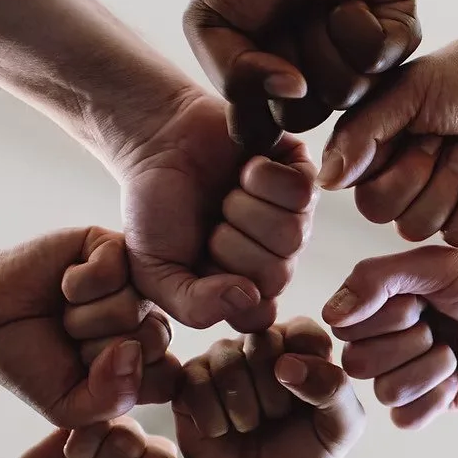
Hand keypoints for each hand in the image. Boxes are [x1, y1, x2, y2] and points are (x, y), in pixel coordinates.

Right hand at [0, 228, 176, 426]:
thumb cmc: (30, 363)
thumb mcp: (68, 406)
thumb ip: (110, 399)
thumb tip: (135, 352)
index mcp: (146, 358)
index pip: (167, 378)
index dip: (120, 383)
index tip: (85, 375)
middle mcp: (146, 318)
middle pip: (154, 340)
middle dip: (98, 348)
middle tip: (70, 339)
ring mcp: (133, 281)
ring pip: (131, 307)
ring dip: (82, 317)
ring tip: (64, 312)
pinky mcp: (111, 247)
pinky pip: (112, 269)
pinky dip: (77, 284)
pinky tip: (63, 284)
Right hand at [113, 88, 316, 332]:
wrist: (160, 142)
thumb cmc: (157, 208)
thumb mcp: (154, 271)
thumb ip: (193, 305)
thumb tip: (248, 296)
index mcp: (245, 287)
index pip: (258, 314)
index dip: (225, 289)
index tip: (200, 262)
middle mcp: (277, 259)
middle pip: (277, 276)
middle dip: (230, 245)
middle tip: (211, 222)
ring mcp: (295, 219)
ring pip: (291, 234)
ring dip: (244, 209)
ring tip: (225, 195)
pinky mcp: (303, 178)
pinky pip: (300, 192)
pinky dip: (261, 177)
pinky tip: (244, 169)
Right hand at [172, 318, 363, 457]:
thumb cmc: (306, 456)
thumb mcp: (341, 428)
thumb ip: (335, 388)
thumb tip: (286, 363)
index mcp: (303, 346)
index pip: (303, 330)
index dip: (305, 371)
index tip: (306, 404)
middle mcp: (261, 345)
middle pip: (260, 341)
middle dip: (272, 393)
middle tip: (275, 419)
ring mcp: (222, 360)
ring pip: (225, 358)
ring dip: (242, 406)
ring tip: (250, 427)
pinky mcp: (189, 382)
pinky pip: (194, 380)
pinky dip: (212, 415)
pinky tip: (222, 432)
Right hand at [184, 0, 419, 151]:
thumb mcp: (211, 21)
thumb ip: (230, 74)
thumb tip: (288, 91)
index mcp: (274, 88)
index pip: (263, 132)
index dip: (252, 101)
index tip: (244, 53)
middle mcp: (319, 83)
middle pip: (305, 117)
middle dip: (288, 66)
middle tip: (285, 18)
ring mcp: (362, 63)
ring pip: (347, 94)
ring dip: (323, 44)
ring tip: (318, 5)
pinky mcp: (398, 35)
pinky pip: (381, 61)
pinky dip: (358, 28)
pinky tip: (348, 1)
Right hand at [318, 31, 457, 244]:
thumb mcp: (406, 94)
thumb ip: (361, 135)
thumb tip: (325, 182)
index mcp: (375, 149)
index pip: (359, 191)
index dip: (391, 169)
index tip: (419, 130)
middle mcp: (398, 179)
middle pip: (384, 215)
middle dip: (420, 176)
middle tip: (446, 140)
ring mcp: (435, 200)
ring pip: (420, 229)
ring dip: (450, 186)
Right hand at [323, 248, 457, 428]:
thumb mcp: (437, 267)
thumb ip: (377, 279)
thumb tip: (330, 316)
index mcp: (381, 302)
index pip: (344, 324)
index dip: (384, 316)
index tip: (422, 299)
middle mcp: (386, 338)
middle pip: (357, 362)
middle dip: (407, 343)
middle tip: (441, 326)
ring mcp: (407, 373)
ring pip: (383, 391)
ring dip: (427, 370)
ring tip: (455, 352)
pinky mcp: (430, 404)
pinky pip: (405, 419)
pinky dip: (433, 399)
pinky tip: (457, 380)